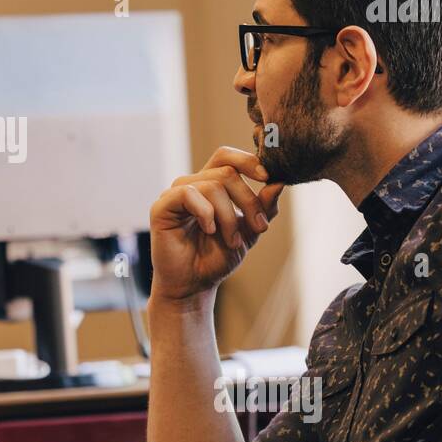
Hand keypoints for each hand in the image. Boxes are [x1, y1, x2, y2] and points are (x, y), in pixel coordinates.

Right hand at [148, 146, 283, 305]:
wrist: (195, 285)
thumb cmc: (216, 257)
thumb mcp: (249, 231)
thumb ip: (264, 207)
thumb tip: (279, 182)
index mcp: (210, 185)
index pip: (227, 156)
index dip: (248, 161)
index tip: (267, 178)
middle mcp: (192, 185)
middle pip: (226, 171)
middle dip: (248, 200)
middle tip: (259, 227)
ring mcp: (176, 194)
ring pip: (212, 185)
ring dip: (229, 216)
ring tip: (232, 241)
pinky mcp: (162, 206)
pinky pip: (188, 194)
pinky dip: (206, 213)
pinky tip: (209, 230)